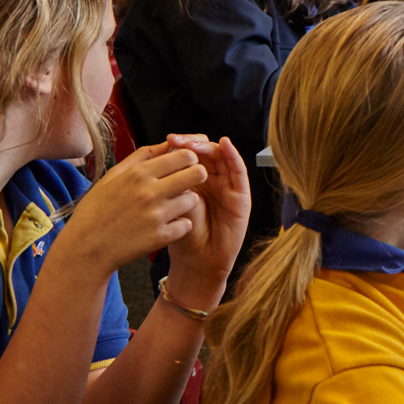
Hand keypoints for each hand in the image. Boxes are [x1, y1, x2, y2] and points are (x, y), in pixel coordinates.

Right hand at [55, 142, 213, 280]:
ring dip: (185, 203)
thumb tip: (168, 142)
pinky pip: (186, 225)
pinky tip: (163, 226)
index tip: (183, 167)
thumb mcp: (113, 176)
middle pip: (198, 174)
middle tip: (185, 184)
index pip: (185, 155)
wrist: (85, 248)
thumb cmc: (97, 209)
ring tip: (169, 207)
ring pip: (194, 200)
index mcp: (138, 174)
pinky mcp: (160, 236)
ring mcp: (156, 215)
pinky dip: (178, 226)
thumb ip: (143, 155)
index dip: (189, 160)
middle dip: (195, 177)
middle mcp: (150, 192)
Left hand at [161, 136, 249, 305]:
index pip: (189, 154)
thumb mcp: (171, 206)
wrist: (197, 262)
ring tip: (193, 145)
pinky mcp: (241, 195)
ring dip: (209, 147)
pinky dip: (234, 156)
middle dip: (192, 143)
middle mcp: (212, 180)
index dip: (180, 145)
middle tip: (177, 141)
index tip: (165, 141)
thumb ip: (171, 185)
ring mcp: (228, 186)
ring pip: (222, 157)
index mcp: (193, 181)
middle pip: (206, 152)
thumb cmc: (182, 237)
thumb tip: (162, 158)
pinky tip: (226, 145)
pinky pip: (240, 172)